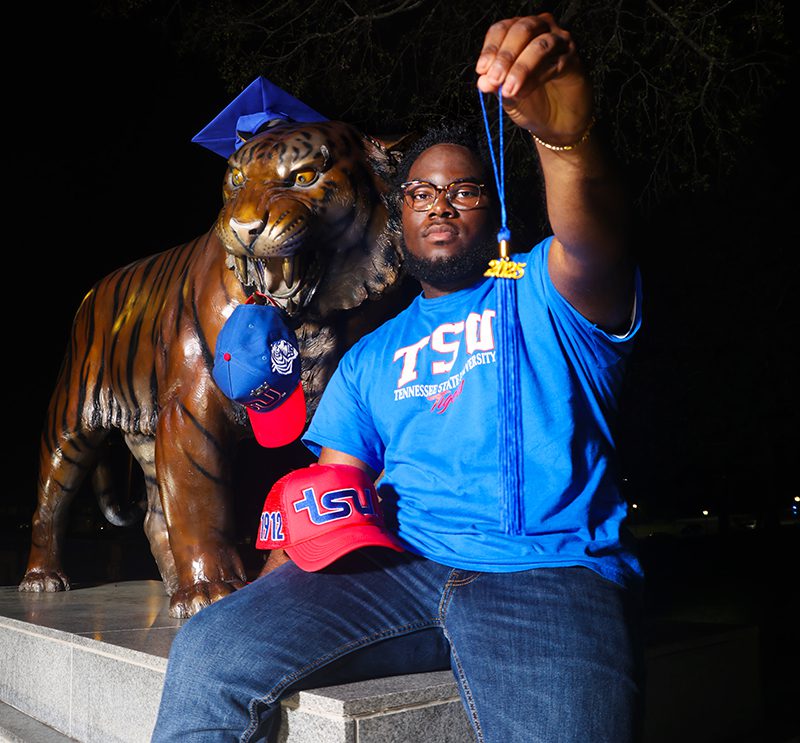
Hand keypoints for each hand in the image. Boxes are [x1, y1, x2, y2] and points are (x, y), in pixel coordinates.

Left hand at [475, 14, 593, 146]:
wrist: (554, 124)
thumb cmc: (531, 103)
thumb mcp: (506, 95)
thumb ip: (495, 85)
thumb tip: (482, 81)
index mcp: (520, 34)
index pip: (502, 29)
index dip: (491, 48)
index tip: (482, 70)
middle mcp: (541, 31)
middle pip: (522, 30)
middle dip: (505, 56)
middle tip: (495, 79)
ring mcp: (560, 43)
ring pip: (539, 45)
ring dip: (520, 68)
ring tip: (508, 90)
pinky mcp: (573, 60)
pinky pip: (554, 64)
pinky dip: (535, 80)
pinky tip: (522, 94)